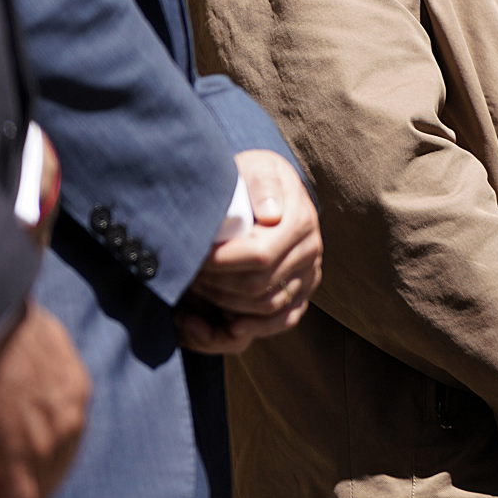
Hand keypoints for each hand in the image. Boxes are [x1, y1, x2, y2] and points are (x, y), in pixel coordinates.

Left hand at [184, 151, 321, 354]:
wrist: (269, 190)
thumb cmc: (254, 179)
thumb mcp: (257, 168)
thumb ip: (263, 185)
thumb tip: (271, 215)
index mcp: (301, 222)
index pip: (259, 256)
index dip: (220, 263)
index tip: (192, 256)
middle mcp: (310, 252)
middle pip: (259, 286)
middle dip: (216, 284)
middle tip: (187, 272)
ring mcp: (308, 275)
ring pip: (266, 308)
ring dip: (224, 305)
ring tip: (196, 288)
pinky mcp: (302, 294)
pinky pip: (280, 322)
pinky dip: (247, 329)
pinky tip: (219, 323)